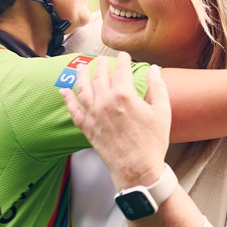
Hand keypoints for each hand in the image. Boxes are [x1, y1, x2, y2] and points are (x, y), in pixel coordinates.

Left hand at [60, 52, 170, 188]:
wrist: (138, 170)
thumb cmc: (152, 142)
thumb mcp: (162, 112)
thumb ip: (158, 87)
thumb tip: (154, 70)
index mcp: (124, 95)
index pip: (121, 70)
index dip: (123, 60)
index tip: (124, 56)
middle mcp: (105, 102)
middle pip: (100, 76)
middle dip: (102, 65)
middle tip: (103, 60)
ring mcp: (93, 115)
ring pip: (83, 88)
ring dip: (81, 75)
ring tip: (81, 67)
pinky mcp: (87, 128)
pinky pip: (73, 109)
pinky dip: (67, 98)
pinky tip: (64, 90)